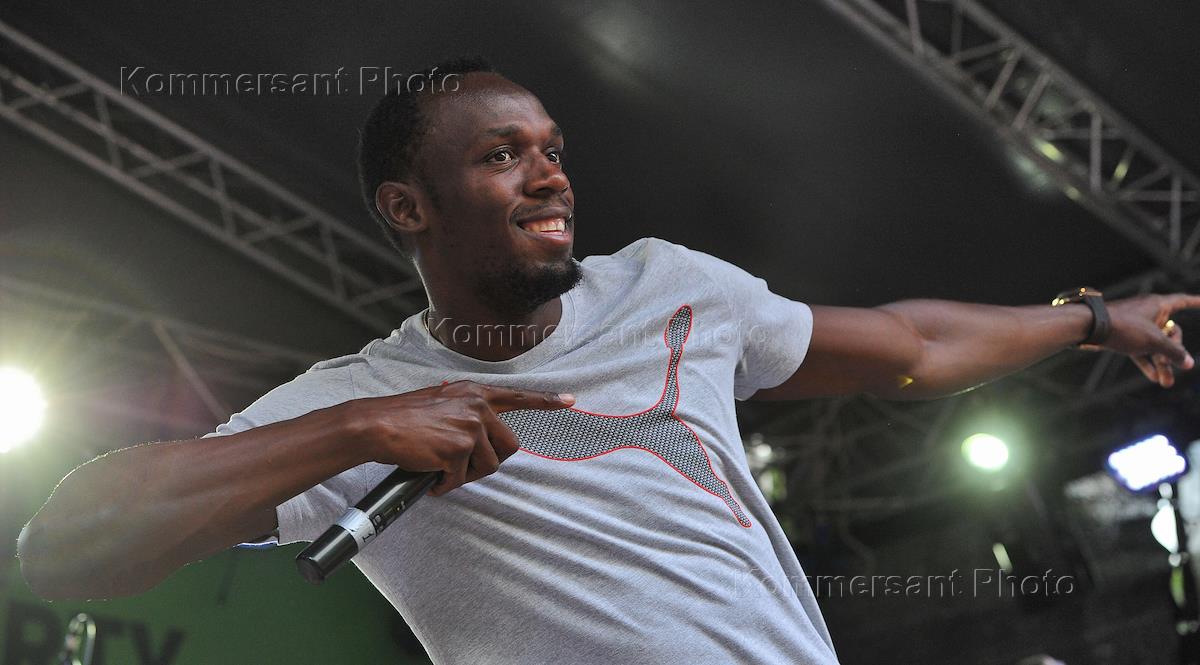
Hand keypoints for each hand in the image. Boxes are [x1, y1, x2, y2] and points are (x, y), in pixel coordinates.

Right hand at [347, 380, 574, 495]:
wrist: (377, 425)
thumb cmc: (404, 418)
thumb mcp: (442, 403)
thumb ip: (466, 413)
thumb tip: (480, 439)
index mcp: (474, 393)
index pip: (517, 396)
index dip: (546, 401)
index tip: (570, 401)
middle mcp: (477, 406)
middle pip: (509, 446)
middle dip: (489, 461)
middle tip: (462, 465)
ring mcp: (470, 426)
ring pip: (488, 466)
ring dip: (465, 474)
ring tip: (440, 468)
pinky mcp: (459, 448)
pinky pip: (462, 478)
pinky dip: (446, 483)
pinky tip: (431, 476)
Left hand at [1099, 293, 1199, 387]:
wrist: (1087, 327)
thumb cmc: (1123, 327)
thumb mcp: (1153, 341)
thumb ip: (1173, 351)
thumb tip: (1189, 363)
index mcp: (1158, 305)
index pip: (1183, 301)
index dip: (1195, 302)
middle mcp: (1148, 312)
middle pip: (1171, 332)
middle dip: (1174, 353)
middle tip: (1173, 367)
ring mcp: (1135, 324)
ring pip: (1155, 344)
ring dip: (1161, 363)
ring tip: (1166, 383)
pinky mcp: (1123, 335)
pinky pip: (1140, 349)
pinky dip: (1146, 361)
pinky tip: (1153, 378)